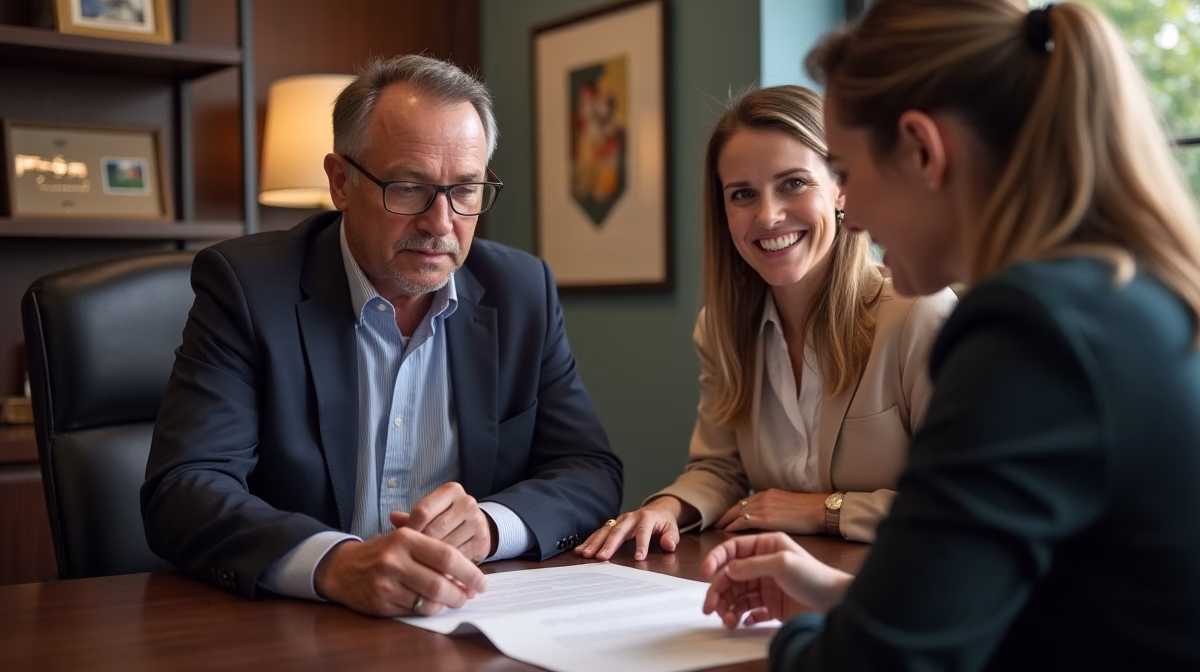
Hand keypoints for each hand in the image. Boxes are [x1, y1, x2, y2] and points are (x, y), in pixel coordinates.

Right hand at [313, 527, 488, 616]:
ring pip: (428, 601)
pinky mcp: (380, 602)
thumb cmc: (383, 551)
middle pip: (440, 584)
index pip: (447, 557)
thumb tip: (468, 575)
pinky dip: (427, 610)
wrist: (342, 567)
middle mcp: (395, 560)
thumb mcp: (405, 538)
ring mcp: (386, 583)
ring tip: (451, 600)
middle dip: (460, 594)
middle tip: (468, 596)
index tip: (482, 582)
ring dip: (445, 604)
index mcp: (406, 537)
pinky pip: (414, 612)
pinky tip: (430, 604)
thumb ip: (435, 552)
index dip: (469, 572)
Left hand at [404, 482, 493, 562]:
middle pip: (434, 529)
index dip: (410, 529)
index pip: (423, 511)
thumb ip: (412, 517)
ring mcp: (477, 523)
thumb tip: (393, 517)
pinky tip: (436, 570)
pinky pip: (458, 559)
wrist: (478, 527)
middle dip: (419, 546)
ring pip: (446, 546)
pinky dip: (445, 567)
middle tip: (408, 559)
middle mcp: (467, 503)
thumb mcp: (431, 512)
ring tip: (419, 566)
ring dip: (431, 560)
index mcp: (451, 491)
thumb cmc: (447, 519)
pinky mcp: (482, 543)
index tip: (401, 543)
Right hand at [575, 497, 689, 560]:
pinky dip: (589, 541)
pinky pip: (599, 533)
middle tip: (602, 558)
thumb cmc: (663, 522)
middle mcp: (630, 517)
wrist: (656, 509)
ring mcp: (619, 520)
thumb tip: (668, 545)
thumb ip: (671, 537)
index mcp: (646, 518)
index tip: (638, 558)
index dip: (641, 545)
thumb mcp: (672, 528)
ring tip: (585, 554)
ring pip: (605, 531)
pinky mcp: (612, 525)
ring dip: (594, 543)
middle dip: (609, 545)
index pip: (643, 532)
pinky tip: (580, 550)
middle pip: (619, 531)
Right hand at [700, 532, 851, 628]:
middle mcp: (764, 565)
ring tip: (728, 620)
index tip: (705, 573)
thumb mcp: (782, 564)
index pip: (733, 549)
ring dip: (727, 607)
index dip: (716, 560)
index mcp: (766, 547)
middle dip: (718, 590)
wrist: (836, 604)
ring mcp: (766, 586)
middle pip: (730, 575)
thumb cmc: (816, 578)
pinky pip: (748, 610)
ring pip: (737, 594)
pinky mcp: (771, 605)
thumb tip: (728, 569)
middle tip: (710, 607)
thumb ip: (752, 565)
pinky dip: (741, 616)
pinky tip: (741, 621)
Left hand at [715, 489, 826, 534]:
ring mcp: (762, 507)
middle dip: (725, 515)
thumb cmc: (809, 512)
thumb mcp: (789, 506)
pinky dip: (732, 527)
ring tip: (718, 530)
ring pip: (737, 513)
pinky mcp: (765, 518)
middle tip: (716, 524)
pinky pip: (742, 521)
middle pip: (737, 506)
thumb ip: (775, 509)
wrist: (818, 510)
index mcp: (768, 494)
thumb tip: (769, 518)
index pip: (746, 502)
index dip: (735, 510)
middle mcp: (762, 498)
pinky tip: (726, 533)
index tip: (727, 517)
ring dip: (726, 521)